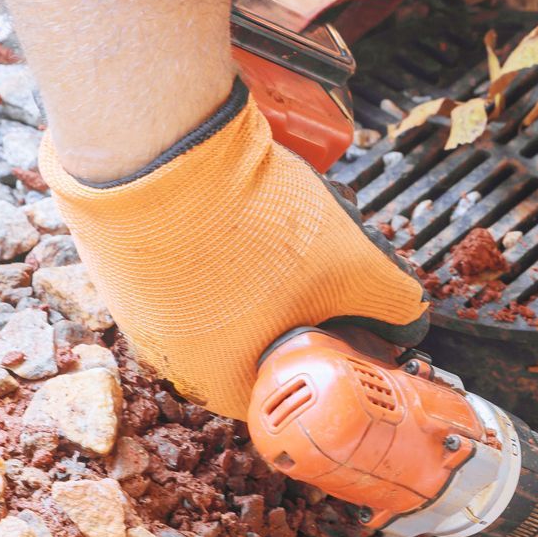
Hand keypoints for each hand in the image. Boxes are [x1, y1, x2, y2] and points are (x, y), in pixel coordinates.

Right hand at [41, 83, 426, 418]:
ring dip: (267, 263)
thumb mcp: (352, 266)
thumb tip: (412, 314)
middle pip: (269, 334)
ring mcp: (142, 312)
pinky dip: (224, 240)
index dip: (340, 343)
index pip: (303, 381)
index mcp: (227, 386)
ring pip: (232, 295)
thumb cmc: (246, 225)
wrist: (154, 150)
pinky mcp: (125, 263)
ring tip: (284, 221)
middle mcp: (175, 362)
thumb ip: (394, 301)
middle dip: (307, 293)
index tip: (358, 309)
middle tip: (326, 254)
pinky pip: (192, 263)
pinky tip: (243, 209)